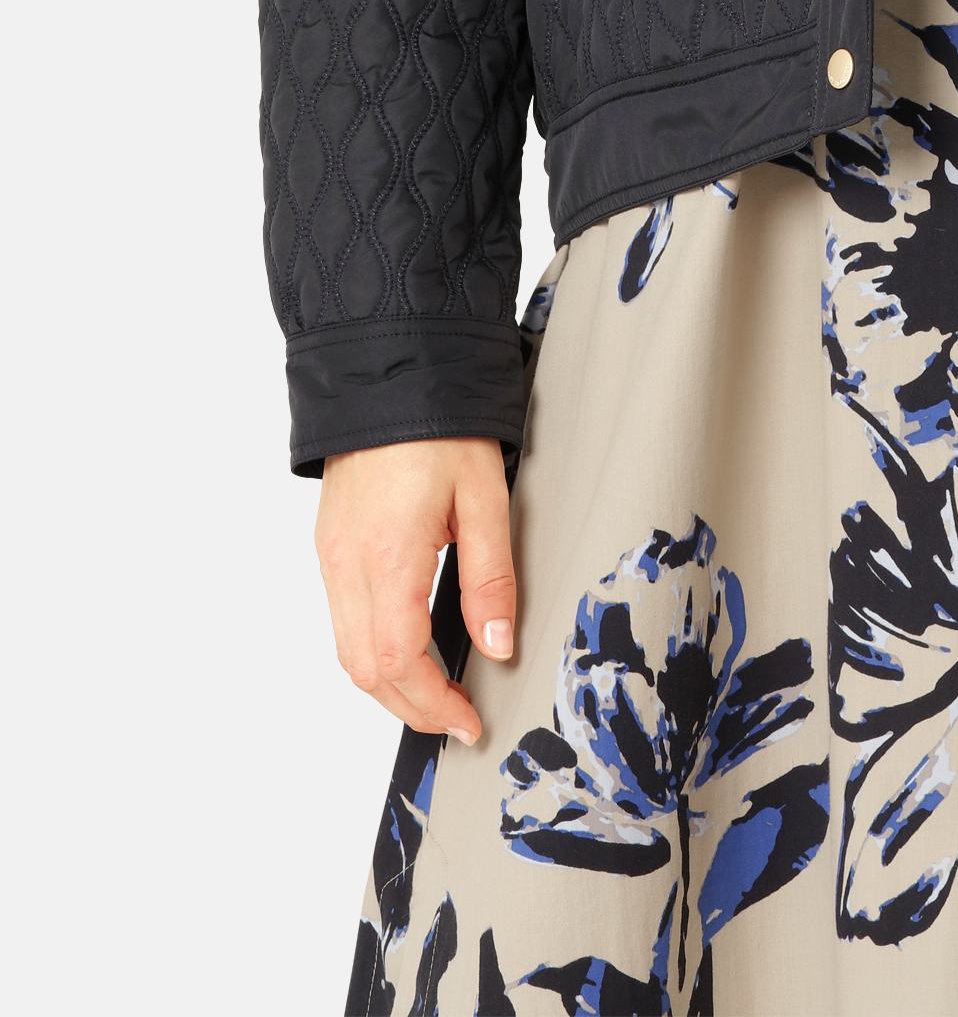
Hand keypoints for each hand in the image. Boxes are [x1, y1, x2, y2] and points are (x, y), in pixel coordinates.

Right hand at [316, 436, 516, 745]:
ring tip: (438, 695)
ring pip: (347, 651)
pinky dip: (373, 650)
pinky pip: (343, 618)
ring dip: (389, 685)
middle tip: (457, 720)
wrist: (388, 367)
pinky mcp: (329, 544)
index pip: (400, 662)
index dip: (434, 705)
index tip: (470, 722)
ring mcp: (330, 555)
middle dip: (411, 708)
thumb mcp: (485, 497)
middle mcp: (346, 563)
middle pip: (365, 670)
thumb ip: (490, 578)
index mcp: (387, 555)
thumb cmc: (441, 423)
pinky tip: (409, 650)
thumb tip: (495, 648)